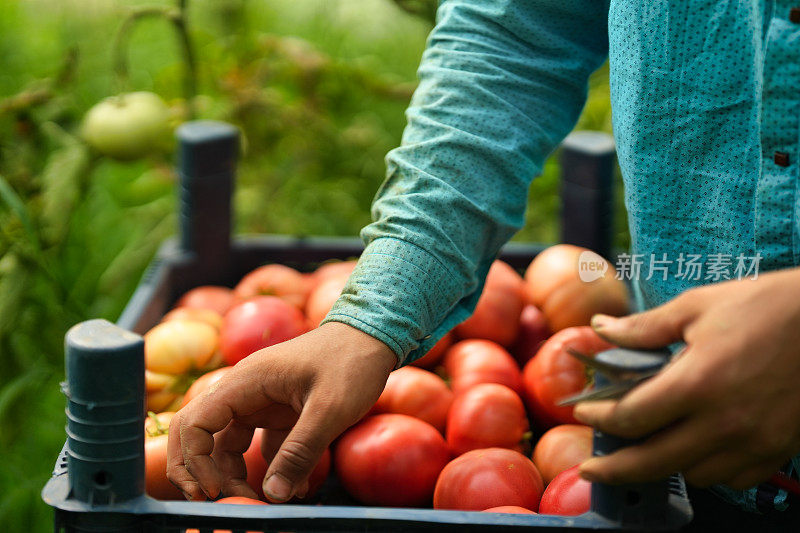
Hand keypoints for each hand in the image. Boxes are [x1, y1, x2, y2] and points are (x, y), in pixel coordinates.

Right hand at [167, 321, 395, 501]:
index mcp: (246, 381)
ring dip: (235, 474)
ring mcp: (261, 400)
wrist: (375, 337)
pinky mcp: (279, 410)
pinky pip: (261, 444)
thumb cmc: (352, 363)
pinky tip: (294, 489)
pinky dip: (270, 467)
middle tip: (215, 501)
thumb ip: (300, 452)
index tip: (213, 491)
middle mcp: (245, 390)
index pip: (195, 422)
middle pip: (201, 432)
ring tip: (260, 500)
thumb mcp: (330, 409)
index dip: (194, 461)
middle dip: (201, 470)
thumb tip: (273, 496)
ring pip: (228, 443)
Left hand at [574, 268, 799, 489]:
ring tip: (647, 445)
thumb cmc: (768, 306)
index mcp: (698, 383)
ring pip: (694, 474)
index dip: (599, 418)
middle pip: (654, 462)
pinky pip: (733, 478)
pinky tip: (695, 447)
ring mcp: (756, 441)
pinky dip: (708, 468)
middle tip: (591, 469)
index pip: (631, 418)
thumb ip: (644, 328)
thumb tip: (601, 329)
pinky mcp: (780, 449)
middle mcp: (726, 422)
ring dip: (664, 464)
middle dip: (614, 470)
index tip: (584, 412)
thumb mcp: (698, 306)